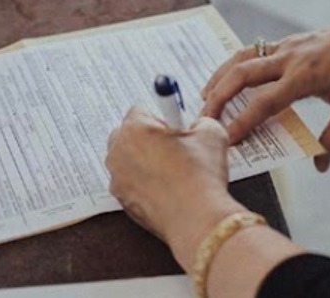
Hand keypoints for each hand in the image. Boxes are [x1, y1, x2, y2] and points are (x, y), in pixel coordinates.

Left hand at [105, 107, 242, 266]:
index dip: (162, 118)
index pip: (140, 110)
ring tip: (172, 170)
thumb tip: (198, 126)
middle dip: (147, 137)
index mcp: (134, 129)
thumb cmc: (200, 178)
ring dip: (143, 160)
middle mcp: (118, 152)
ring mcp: (117, 180)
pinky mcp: (122, 202)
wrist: (197, 219)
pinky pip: (130, 184)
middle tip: (172, 148)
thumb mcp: (211, 134)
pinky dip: (144, 184)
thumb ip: (200, 121)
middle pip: (127, 133)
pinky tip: (167, 189)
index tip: (174, 129)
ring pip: (127, 160)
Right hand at [200, 8, 329, 171]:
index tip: (226, 138)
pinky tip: (224, 77)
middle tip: (203, 118)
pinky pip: (250, 51)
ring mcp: (284, 46)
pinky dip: (232, 64)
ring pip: (242, 58)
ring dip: (219, 77)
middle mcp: (289, 59)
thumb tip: (320, 165)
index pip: (265, 101)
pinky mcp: (284, 41)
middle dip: (219, 96)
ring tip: (204, 98)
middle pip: (243, 74)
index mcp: (305, 77)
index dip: (243, 120)